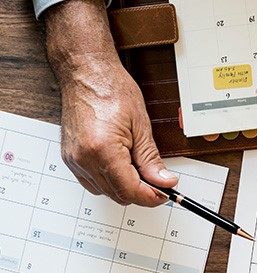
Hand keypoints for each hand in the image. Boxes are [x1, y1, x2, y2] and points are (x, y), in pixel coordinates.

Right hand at [43, 0, 176, 206]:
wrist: (85, 72)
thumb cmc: (110, 89)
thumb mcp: (141, 126)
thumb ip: (151, 160)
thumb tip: (165, 182)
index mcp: (103, 150)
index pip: (130, 191)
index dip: (152, 197)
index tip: (165, 194)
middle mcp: (84, 158)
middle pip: (118, 196)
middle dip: (141, 193)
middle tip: (157, 182)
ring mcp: (74, 159)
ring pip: (105, 192)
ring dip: (124, 188)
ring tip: (138, 169)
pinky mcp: (70, 158)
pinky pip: (92, 183)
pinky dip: (109, 181)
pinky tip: (121, 167)